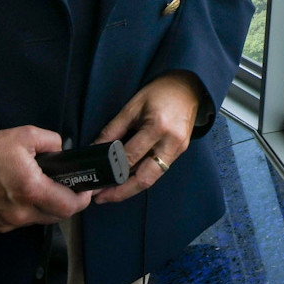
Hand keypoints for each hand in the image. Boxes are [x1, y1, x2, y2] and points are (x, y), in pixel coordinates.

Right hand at [0, 125, 93, 232]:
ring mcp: (4, 223)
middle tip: (63, 187)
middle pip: (55, 217)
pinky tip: (15, 196)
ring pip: (36, 220)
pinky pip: (16, 223)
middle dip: (64, 203)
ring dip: (42, 208)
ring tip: (37, 188)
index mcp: (31, 191)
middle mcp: (19, 213)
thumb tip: (62, 152)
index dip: (82, 199)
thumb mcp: (25, 135)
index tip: (84, 190)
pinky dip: (22, 212)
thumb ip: (53, 142)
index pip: (69, 207)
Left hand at [91, 72, 202, 204]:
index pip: (129, 157)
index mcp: (157, 127)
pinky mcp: (180, 152)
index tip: (95, 181)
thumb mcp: (132, 107)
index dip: (110, 171)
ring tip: (111, 193)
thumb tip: (95, 149)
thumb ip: (113, 130)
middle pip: (144, 178)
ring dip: (130, 188)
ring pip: (152, 178)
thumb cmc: (160, 92)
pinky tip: (127, 180)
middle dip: (121, 192)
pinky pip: (158, 170)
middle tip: (101, 198)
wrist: (189, 86)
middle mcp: (171, 142)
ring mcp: (178, 149)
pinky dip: (141, 177)